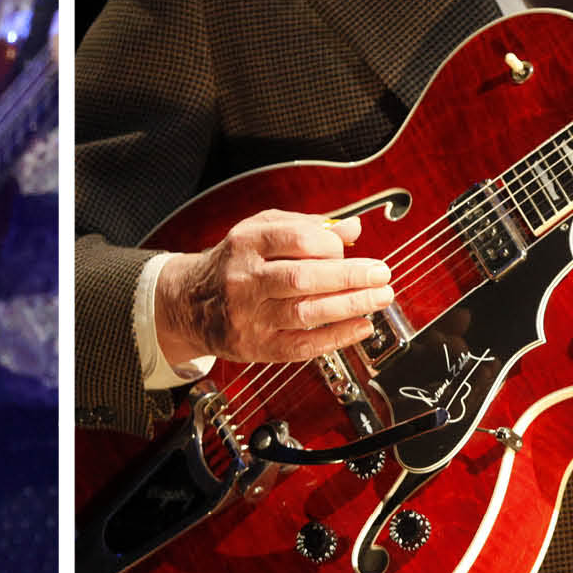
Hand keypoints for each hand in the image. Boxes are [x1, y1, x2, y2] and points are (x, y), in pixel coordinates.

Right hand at [154, 210, 393, 366]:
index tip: (348, 250)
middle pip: (302, 278)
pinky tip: (361, 327)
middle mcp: (245, 279)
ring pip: (305, 313)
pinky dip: (336, 337)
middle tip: (382, 274)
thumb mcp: (262, 231)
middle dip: (349, 277)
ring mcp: (249, 315)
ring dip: (349, 306)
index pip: (296, 239)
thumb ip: (307, 226)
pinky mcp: (256, 346)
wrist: (190, 303)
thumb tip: (353, 228)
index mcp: (247, 243)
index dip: (330, 244)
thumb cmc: (235, 262)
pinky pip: (302, 345)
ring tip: (380, 298)